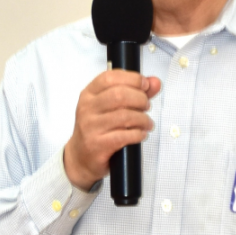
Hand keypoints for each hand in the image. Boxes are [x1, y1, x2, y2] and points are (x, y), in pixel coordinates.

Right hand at [64, 70, 161, 190]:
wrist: (81, 157)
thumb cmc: (98, 129)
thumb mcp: (111, 107)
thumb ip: (135, 92)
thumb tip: (155, 82)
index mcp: (89, 94)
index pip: (110, 77)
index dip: (132, 79)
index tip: (145, 85)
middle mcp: (87, 108)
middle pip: (119, 95)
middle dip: (140, 99)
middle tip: (146, 106)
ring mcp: (91, 127)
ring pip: (124, 116)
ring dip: (142, 119)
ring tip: (147, 123)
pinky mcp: (98, 145)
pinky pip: (124, 136)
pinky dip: (138, 134)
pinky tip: (141, 134)